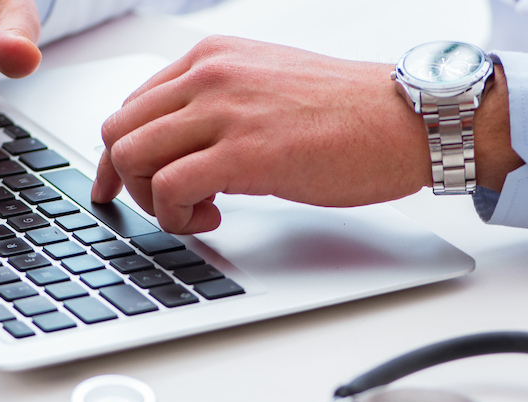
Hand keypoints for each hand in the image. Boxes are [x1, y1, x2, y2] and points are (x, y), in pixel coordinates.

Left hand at [92, 36, 520, 233]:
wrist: (407, 118)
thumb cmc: (351, 110)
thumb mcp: (268, 85)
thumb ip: (219, 103)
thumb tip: (181, 144)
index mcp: (212, 57)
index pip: (132, 105)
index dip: (119, 154)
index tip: (121, 185)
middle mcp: (209, 75)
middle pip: (119, 131)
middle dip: (126, 180)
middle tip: (160, 207)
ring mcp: (224, 111)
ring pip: (131, 158)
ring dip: (150, 201)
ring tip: (195, 212)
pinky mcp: (243, 153)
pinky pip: (168, 189)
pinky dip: (177, 216)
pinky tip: (212, 218)